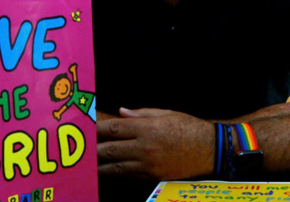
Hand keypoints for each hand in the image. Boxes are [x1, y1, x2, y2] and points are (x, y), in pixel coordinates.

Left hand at [97, 108, 213, 179]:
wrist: (209, 149)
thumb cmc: (188, 127)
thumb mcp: (166, 113)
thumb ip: (141, 113)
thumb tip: (122, 112)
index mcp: (147, 128)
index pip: (115, 128)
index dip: (98, 129)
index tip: (87, 129)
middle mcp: (145, 147)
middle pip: (111, 149)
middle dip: (94, 149)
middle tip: (79, 150)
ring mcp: (148, 164)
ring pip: (117, 166)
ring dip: (100, 166)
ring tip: (86, 165)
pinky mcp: (153, 176)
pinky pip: (129, 175)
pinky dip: (116, 174)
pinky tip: (106, 172)